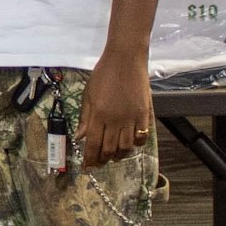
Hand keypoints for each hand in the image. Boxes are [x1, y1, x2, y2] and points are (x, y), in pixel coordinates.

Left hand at [77, 51, 151, 167]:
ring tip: (114, 156)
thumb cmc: (103, 74)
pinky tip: (131, 145)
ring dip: (119, 154)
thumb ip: (85, 117)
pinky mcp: (145, 114)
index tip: (88, 167)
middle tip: (99, 163)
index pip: (93, 144)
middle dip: (103, 159)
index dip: (90, 158)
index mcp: (99, 114)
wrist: (125, 59)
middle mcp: (115, 120)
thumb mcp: (88, 94)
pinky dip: (136, 145)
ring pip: (126, 146)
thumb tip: (80, 137)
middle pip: (109, 148)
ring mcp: (132, 118)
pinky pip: (142, 136)